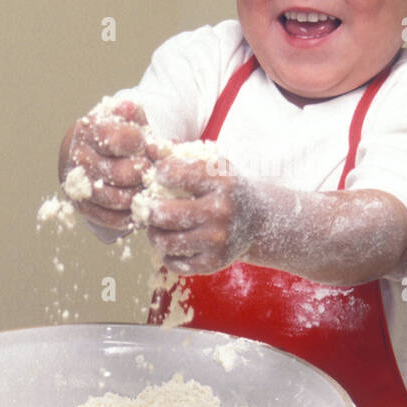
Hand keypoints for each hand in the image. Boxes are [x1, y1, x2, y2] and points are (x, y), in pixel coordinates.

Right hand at [58, 101, 151, 238]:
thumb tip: (129, 107)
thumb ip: (134, 114)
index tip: (150, 145)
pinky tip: (141, 207)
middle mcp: (78, 156)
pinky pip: (107, 218)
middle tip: (154, 171)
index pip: (114, 139)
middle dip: (143, 174)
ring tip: (151, 189)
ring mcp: (78, 183)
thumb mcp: (132, 118)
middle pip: (118, 173)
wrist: (104, 154)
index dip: (139, 144)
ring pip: (114, 198)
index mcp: (89, 129)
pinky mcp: (82, 205)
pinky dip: (128, 216)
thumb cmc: (125, 134)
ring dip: (138, 196)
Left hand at [141, 149, 261, 274]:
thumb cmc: (226, 188)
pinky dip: (166, 253)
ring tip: (157, 225)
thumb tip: (148, 144)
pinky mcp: (214, 262)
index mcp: (222, 181)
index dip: (160, 174)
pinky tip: (173, 241)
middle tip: (149, 206)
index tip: (162, 176)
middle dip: (148, 209)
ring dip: (153, 233)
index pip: (172, 173)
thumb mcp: (211, 164)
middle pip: (162, 213)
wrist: (258, 221)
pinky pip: (174, 262)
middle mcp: (221, 211)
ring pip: (164, 241)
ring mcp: (218, 240)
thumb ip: (178, 152)